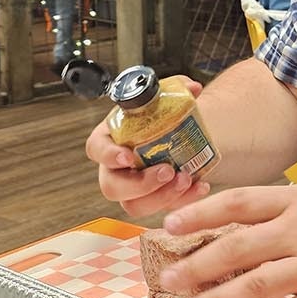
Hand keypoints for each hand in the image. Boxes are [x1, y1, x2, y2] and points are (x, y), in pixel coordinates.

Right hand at [84, 76, 210, 215]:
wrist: (180, 135)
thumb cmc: (161, 117)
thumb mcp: (166, 97)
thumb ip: (176, 88)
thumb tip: (193, 88)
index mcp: (110, 139)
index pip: (96, 149)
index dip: (108, 155)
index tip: (128, 157)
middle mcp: (115, 168)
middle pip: (113, 187)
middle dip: (140, 184)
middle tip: (167, 171)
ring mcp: (132, 190)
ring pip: (135, 206)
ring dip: (161, 197)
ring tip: (186, 179)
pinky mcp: (153, 201)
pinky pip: (162, 209)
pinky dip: (183, 200)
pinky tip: (201, 186)